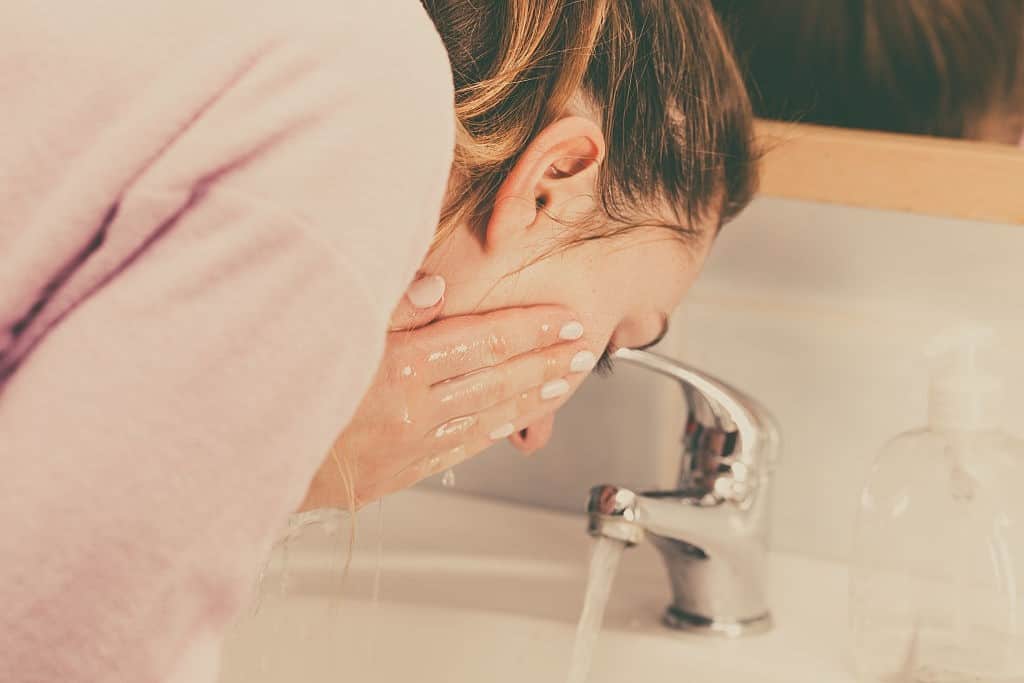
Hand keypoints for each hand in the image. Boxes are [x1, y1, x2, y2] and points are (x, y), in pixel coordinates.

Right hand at [298, 276, 594, 510]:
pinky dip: (489, 432)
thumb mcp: (325, 328)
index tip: (565, 319)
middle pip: (496, 380)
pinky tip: (510, 424)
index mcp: (396, 368)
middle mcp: (410, 411)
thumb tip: (439, 287)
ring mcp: (405, 448)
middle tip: (584, 348)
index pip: (482, 341)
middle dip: (545, 361)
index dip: (529, 329)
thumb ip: (387, 305)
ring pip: (484, 417)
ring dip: (530, 397)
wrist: (236, 458)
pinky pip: (456, 451)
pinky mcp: (392, 476)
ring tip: (564, 381)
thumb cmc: (272, 385)